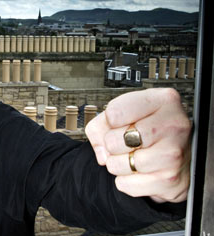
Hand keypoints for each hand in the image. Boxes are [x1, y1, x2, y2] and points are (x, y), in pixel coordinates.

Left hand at [85, 88, 190, 202]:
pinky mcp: (170, 180)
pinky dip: (126, 181)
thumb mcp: (127, 115)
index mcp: (163, 100)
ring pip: (117, 164)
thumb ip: (102, 124)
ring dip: (118, 164)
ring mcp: (174, 153)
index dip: (110, 121)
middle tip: (128, 143)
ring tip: (133, 157)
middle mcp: (173, 124)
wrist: (184, 156)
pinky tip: (140, 172)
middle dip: (112, 145)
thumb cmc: (152, 131)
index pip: (113, 113)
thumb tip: (101, 150)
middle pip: (112, 140)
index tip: (121, 123)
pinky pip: (126, 185)